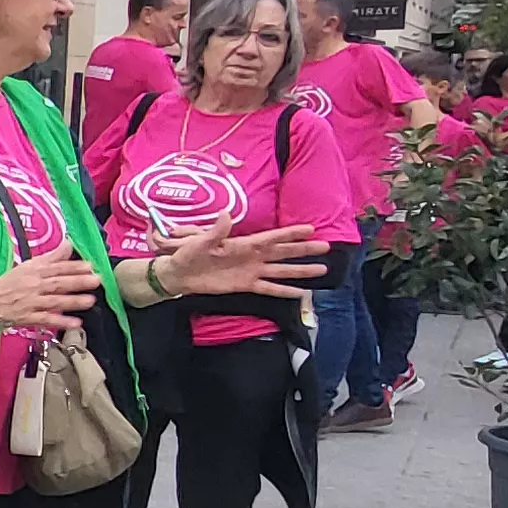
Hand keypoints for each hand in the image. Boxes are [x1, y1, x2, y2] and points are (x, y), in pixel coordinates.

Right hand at [0, 246, 101, 331]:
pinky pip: (47, 319)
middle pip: (58, 283)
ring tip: (90, 301)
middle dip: (78, 281)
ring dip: (73, 301)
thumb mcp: (29, 265)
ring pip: (54, 301)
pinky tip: (75, 323)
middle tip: (95, 280)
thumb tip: (69, 244)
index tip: (90, 266)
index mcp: (35, 271)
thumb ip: (52, 256)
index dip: (74, 266)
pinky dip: (61, 321)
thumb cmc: (10, 282)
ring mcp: (31, 302)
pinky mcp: (28, 317)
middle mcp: (34, 285)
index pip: (57, 267)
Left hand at [157, 221, 330, 299]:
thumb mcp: (201, 240)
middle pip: (283, 252)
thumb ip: (216, 230)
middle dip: (304, 250)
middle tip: (326, 247)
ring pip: (281, 271)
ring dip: (300, 271)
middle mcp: (252, 256)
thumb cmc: (189, 253)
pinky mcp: (246, 285)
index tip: (311, 229)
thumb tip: (225, 214)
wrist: (181, 274)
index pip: (273, 237)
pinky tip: (301, 293)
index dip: (291, 233)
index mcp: (244, 243)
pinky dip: (285, 291)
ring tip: (322, 270)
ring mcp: (251, 271)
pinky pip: (269, 289)